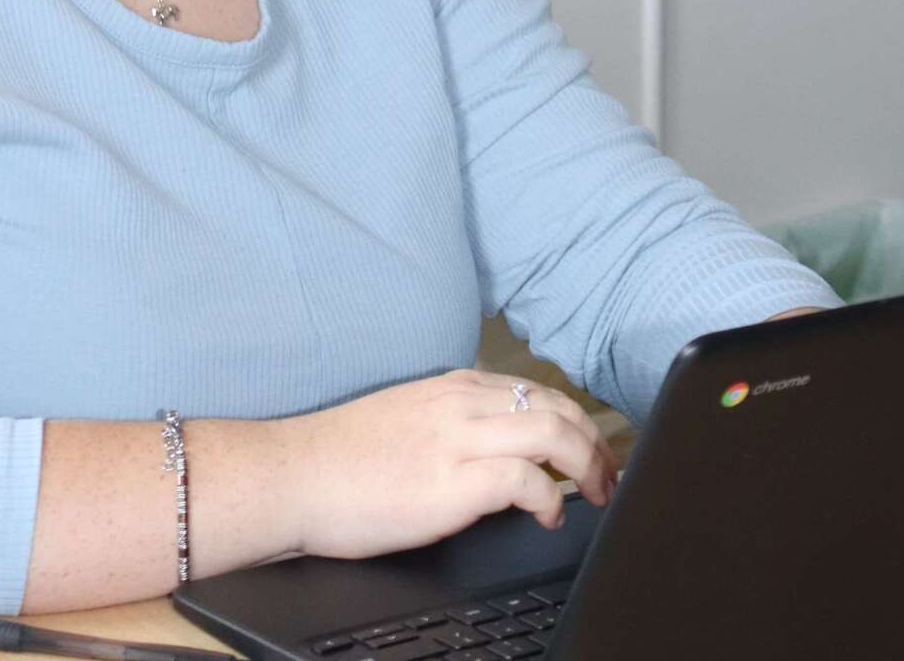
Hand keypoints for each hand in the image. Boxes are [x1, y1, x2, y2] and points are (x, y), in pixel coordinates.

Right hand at [276, 368, 618, 561]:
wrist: (295, 474)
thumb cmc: (342, 458)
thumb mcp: (410, 419)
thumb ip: (454, 423)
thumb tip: (493, 448)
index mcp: (456, 387)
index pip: (538, 393)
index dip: (577, 423)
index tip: (593, 453)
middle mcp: (464, 403)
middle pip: (558, 407)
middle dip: (595, 444)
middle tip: (608, 478)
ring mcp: (459, 439)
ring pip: (554, 432)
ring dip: (587, 467)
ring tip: (594, 495)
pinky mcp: (452, 482)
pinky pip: (526, 479)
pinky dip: (550, 497)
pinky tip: (549, 516)